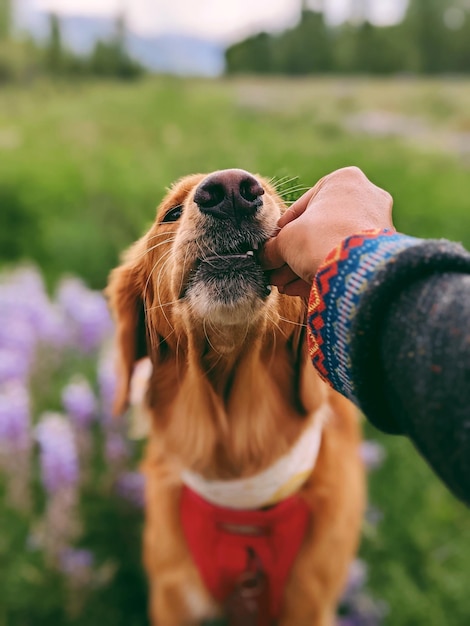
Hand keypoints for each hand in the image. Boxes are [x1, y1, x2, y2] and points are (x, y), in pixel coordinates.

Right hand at [261, 166, 393, 297]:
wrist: (355, 271)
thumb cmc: (319, 241)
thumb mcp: (285, 240)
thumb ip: (273, 247)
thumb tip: (265, 258)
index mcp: (343, 180)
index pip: (302, 207)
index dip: (281, 232)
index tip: (271, 249)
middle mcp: (366, 197)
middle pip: (317, 229)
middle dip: (294, 254)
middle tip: (277, 271)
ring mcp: (377, 225)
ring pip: (330, 246)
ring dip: (304, 265)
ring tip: (285, 285)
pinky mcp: (380, 252)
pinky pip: (345, 259)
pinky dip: (323, 271)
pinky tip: (301, 289)